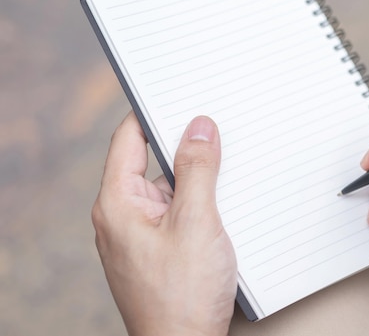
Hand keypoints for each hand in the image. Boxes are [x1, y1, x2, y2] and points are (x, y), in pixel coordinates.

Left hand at [92, 112, 236, 335]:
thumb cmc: (182, 296)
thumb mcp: (197, 221)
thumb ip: (197, 170)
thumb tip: (199, 128)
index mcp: (118, 203)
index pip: (129, 139)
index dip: (153, 112)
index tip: (180, 93)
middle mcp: (124, 215)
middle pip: (153, 161)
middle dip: (186, 146)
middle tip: (218, 130)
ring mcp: (142, 233)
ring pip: (171, 187)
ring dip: (199, 178)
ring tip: (229, 171)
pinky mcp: (161, 247)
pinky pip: (179, 210)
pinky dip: (201, 201)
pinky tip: (225, 203)